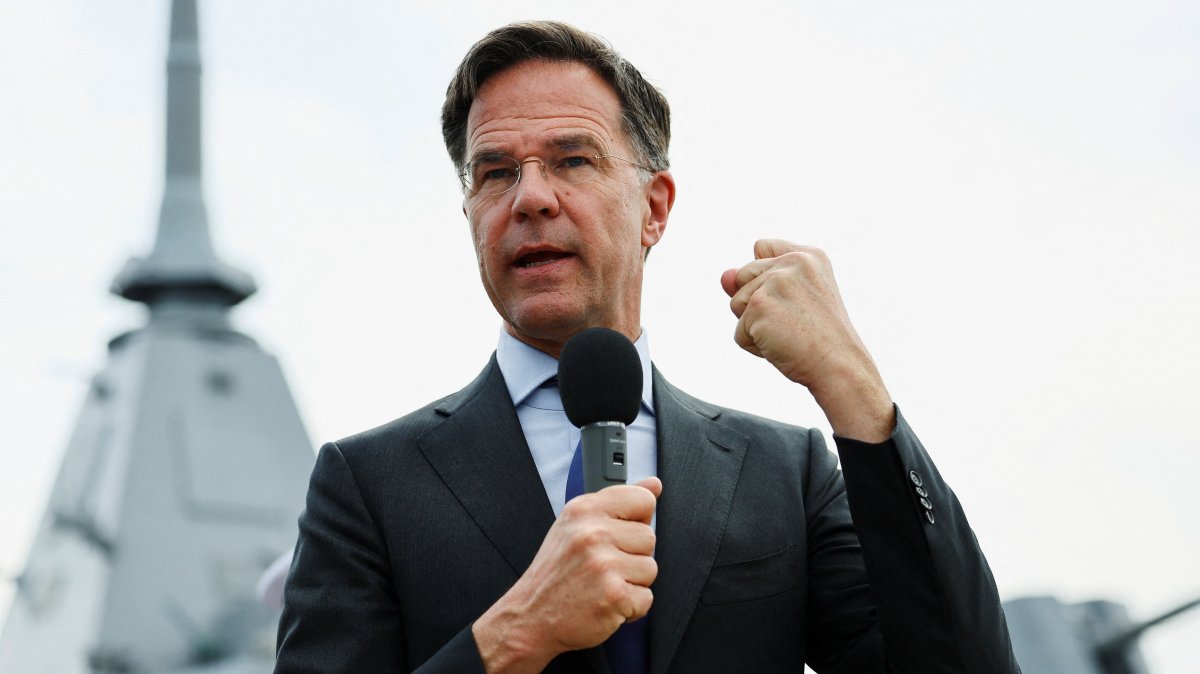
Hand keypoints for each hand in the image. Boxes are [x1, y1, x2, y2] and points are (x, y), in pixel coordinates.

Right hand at [473, 477, 661, 673]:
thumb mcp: (577, 525)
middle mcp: (593, 533)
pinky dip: (630, 607)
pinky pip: (646, 598)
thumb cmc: (556, 572)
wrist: (530, 616)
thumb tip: (654, 484)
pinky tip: (605, 603)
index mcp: (584, 510)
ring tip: (602, 584)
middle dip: (632, 556)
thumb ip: (617, 503)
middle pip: (649, 537)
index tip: (618, 533)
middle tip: (601, 567)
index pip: (643, 499)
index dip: (637, 519)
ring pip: (651, 568)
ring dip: (631, 582)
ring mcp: (604, 565)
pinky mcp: (614, 595)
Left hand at [721, 239, 892, 440]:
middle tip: (793, 322)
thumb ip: (757, 282)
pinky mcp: (759, 306)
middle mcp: (793, 262)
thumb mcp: (794, 302)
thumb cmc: (821, 339)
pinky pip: (739, 332)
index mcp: (808, 256)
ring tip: (788, 335)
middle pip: (742, 276)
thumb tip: (724, 276)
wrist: (839, 366)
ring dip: (755, 327)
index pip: (761, 247)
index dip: (764, 277)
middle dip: (756, 305)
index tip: (792, 301)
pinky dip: (755, 346)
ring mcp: (775, 282)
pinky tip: (781, 347)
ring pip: (737, 305)